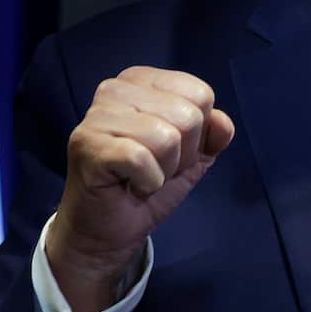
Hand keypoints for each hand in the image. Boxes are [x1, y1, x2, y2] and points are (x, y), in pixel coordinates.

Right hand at [46, 67, 233, 311]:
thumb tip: (222, 122)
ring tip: (141, 177)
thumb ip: (212, 135)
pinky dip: (147, 182)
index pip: (200, 94)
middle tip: (154, 168)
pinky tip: (130, 185)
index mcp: (141, 81)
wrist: (108, 231)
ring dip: (164, 170)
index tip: (170, 152)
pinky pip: (142, 159)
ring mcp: (97, 115)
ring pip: (167, 138)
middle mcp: (115, 88)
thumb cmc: (146, 185)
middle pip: (188, 116)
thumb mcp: (191, 157)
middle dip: (182, 155)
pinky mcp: (88, 145)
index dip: (197, 134)